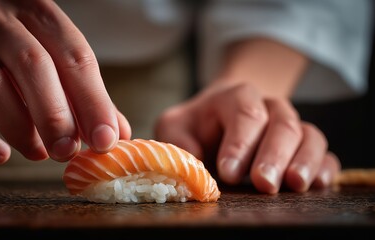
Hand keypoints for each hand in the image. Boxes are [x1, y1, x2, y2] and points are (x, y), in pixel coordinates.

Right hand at [0, 0, 130, 162]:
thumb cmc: (20, 44)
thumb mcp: (55, 54)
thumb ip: (85, 92)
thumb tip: (116, 134)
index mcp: (39, 12)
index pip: (75, 57)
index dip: (94, 102)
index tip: (106, 141)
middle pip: (34, 66)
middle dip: (56, 117)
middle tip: (69, 153)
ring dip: (21, 129)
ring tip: (40, 154)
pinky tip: (0, 154)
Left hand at [155, 82, 340, 193]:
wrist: (220, 118)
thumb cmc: (196, 125)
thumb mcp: (175, 127)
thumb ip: (176, 139)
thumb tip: (189, 163)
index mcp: (236, 96)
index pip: (244, 113)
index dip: (239, 143)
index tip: (228, 172)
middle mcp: (269, 107)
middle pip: (281, 123)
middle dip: (273, 155)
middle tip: (263, 183)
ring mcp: (290, 126)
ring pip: (308, 135)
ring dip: (304, 160)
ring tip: (294, 184)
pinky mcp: (304, 147)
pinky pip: (324, 152)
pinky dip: (324, 167)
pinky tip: (318, 184)